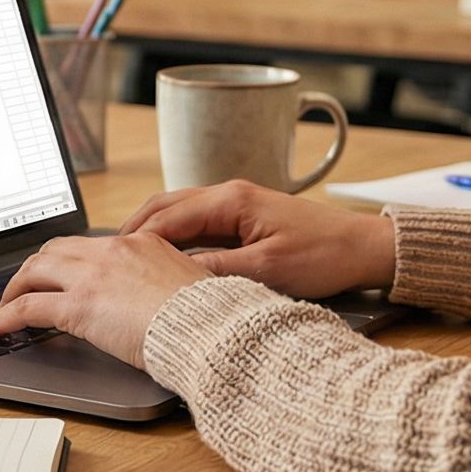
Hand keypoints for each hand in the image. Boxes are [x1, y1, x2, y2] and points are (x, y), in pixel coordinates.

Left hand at [0, 233, 210, 367]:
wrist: (211, 329)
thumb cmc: (210, 318)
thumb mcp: (190, 287)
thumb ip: (166, 284)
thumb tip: (158, 299)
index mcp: (141, 242)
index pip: (92, 245)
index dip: (68, 259)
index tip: (60, 272)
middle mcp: (113, 251)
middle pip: (55, 250)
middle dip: (34, 269)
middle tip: (23, 287)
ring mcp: (93, 277)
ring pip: (34, 271)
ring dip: (14, 288)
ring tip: (4, 308)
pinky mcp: (79, 306)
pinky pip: (27, 307)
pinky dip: (4, 317)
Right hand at [120, 179, 396, 298]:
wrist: (363, 247)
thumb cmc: (324, 255)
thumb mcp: (268, 270)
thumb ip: (218, 271)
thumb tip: (176, 276)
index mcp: (231, 200)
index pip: (167, 217)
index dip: (136, 239)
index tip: (112, 259)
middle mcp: (229, 195)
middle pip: (165, 207)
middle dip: (134, 230)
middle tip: (107, 257)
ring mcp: (236, 204)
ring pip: (178, 213)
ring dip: (152, 233)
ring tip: (128, 259)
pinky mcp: (244, 218)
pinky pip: (197, 223)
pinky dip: (174, 237)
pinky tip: (166, 259)